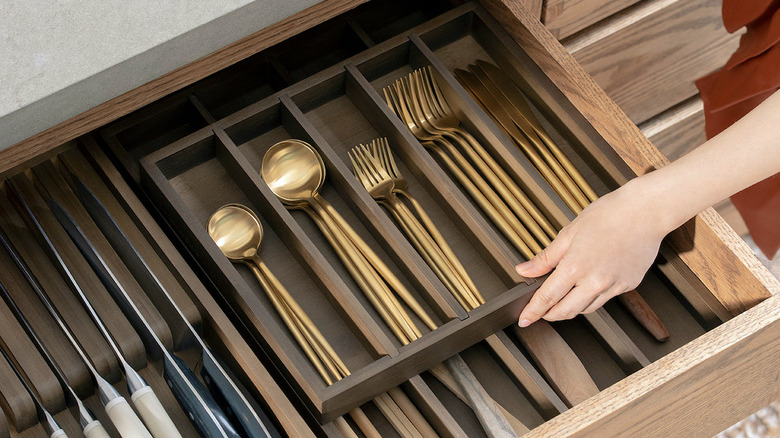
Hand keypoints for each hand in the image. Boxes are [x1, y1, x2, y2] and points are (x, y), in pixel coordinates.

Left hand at [516, 180, 667, 326]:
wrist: (646, 211)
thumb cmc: (609, 215)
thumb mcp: (569, 233)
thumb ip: (545, 258)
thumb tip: (524, 270)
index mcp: (575, 266)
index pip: (547, 298)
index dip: (533, 311)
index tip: (525, 319)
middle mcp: (595, 281)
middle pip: (566, 311)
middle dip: (549, 315)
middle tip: (540, 312)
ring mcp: (614, 285)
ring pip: (586, 309)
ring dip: (570, 308)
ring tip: (561, 300)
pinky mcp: (628, 285)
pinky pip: (604, 299)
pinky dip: (591, 298)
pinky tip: (586, 288)